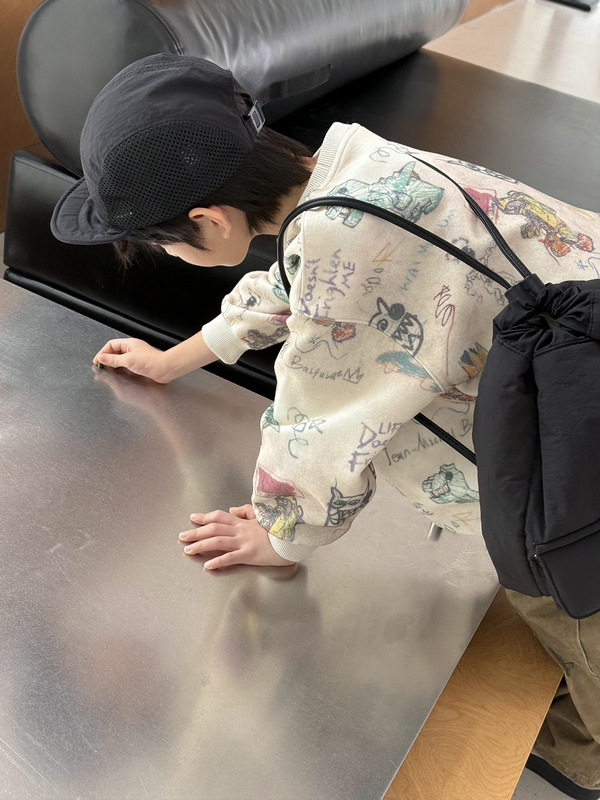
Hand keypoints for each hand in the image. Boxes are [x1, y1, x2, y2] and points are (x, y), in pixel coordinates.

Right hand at [93, 338, 169, 382]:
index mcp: (129, 343)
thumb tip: (101, 358)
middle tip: (100, 365)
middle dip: (107, 357)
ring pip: (121, 357)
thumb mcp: (128, 360)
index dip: (102, 352)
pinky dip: (120, 367)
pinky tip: (119, 371)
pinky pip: (126, 363)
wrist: (165, 369)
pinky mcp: (140, 364)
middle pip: (115, 351)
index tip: (97, 361)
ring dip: (113, 362)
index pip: (111, 345)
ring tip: (107, 368)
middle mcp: (133, 348)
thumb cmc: (150, 362)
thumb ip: (113, 360)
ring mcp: (136, 356)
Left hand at [179, 509, 294, 569]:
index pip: (220, 517)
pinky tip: (207, 566)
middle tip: (181, 536)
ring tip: (188, 550)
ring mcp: (245, 542)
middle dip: (196, 532)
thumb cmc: (280, 528)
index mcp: (244, 522)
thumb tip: (233, 510)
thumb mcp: (263, 517)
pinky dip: (218, 561)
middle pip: (214, 529)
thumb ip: (247, 512)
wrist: (294, 537)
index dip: (205, 517)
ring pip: (218, 542)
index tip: (192, 518)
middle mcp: (241, 530)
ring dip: (201, 545)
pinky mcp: (251, 554)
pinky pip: (231, 558)